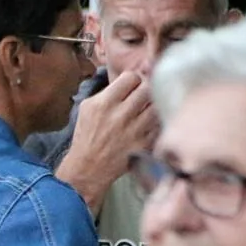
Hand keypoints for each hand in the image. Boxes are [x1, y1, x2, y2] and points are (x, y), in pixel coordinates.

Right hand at [55, 71, 160, 212]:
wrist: (88, 168)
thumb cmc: (87, 137)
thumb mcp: (87, 108)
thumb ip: (106, 91)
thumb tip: (127, 80)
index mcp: (104, 103)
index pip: (131, 77)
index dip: (133, 80)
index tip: (131, 86)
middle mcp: (120, 115)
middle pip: (147, 88)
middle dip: (145, 90)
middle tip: (141, 96)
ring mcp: (134, 130)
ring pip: (156, 105)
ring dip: (152, 105)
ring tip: (145, 109)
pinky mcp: (144, 144)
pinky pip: (158, 124)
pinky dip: (155, 122)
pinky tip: (147, 124)